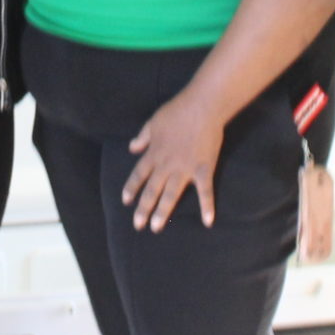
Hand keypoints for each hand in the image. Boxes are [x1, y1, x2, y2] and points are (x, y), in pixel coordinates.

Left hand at [123, 91, 225, 230]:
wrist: (202, 106)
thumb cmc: (177, 111)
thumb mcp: (153, 122)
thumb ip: (143, 137)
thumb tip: (131, 148)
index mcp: (154, 153)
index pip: (139, 175)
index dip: (131, 188)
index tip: (126, 201)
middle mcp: (167, 164)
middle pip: (152, 190)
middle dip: (144, 208)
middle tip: (138, 225)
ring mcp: (185, 169)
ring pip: (171, 195)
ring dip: (163, 212)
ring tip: (156, 227)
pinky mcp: (204, 169)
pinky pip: (205, 191)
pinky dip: (207, 207)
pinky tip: (208, 221)